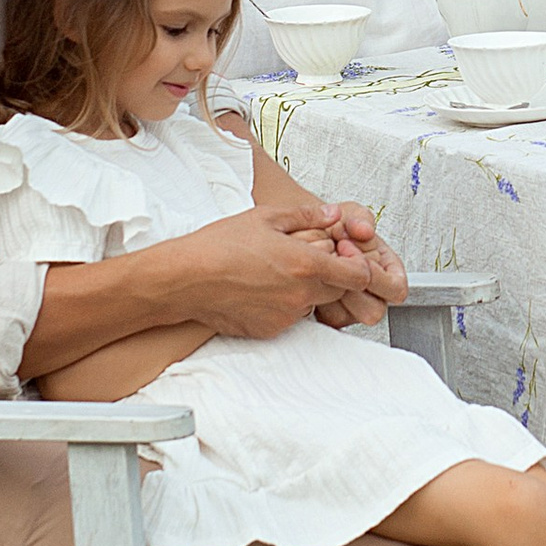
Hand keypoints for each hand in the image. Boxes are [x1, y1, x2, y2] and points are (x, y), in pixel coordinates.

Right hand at [177, 211, 351, 340]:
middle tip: (303, 257)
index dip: (356, 264)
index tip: (342, 254)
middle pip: (340, 290)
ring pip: (314, 303)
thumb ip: (307, 216)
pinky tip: (261, 288)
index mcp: (306, 265)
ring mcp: (286, 316)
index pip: (359, 275)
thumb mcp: (266, 217)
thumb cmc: (221, 245)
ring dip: (307, 290)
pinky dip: (285, 304)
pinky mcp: (270, 330)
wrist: (186, 279)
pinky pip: (291, 317)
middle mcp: (301, 295)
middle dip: (331, 274)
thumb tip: (333, 214)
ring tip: (276, 271)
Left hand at [307, 202, 405, 327]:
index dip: (376, 275)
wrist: (306, 235)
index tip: (350, 250)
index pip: (396, 289)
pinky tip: (310, 276)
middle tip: (334, 260)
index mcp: (390, 273)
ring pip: (347, 318)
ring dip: (331, 292)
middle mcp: (374, 295)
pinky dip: (315, 298)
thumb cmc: (333, 227)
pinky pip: (326, 319)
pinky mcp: (329, 316)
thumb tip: (365, 230)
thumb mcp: (350, 215)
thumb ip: (360, 218)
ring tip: (320, 265)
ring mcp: (352, 309)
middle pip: (374, 311)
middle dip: (351, 286)